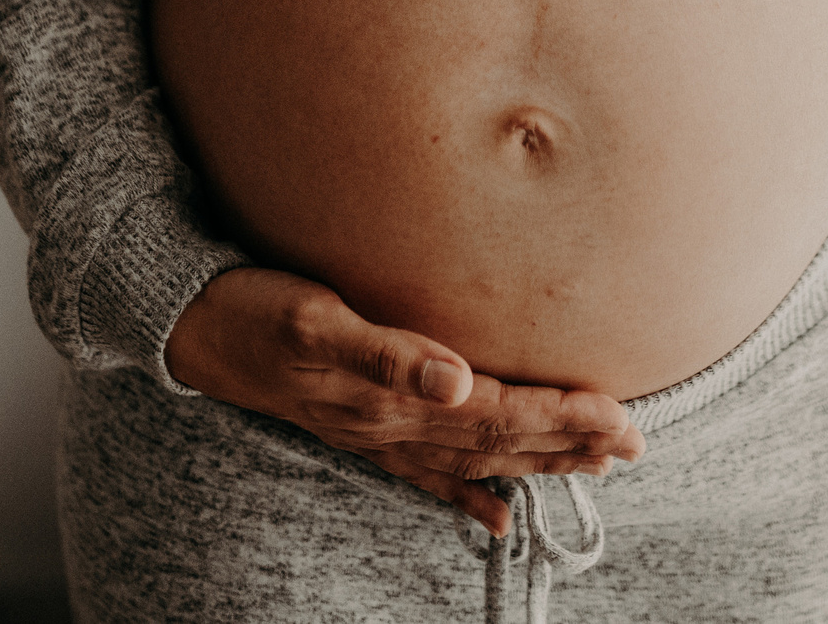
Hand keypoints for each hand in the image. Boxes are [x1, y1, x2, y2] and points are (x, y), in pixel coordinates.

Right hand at [162, 267, 645, 532]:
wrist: (193, 328)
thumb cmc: (257, 311)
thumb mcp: (316, 319)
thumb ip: (388, 350)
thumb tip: (456, 377)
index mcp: (393, 396)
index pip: (499, 414)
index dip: (561, 417)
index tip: (619, 416)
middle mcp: (392, 425)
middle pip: (499, 440)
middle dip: (569, 441)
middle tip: (634, 442)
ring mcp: (377, 434)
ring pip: (474, 457)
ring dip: (537, 461)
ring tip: (596, 465)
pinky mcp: (360, 431)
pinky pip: (427, 475)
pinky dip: (469, 495)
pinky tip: (499, 515)